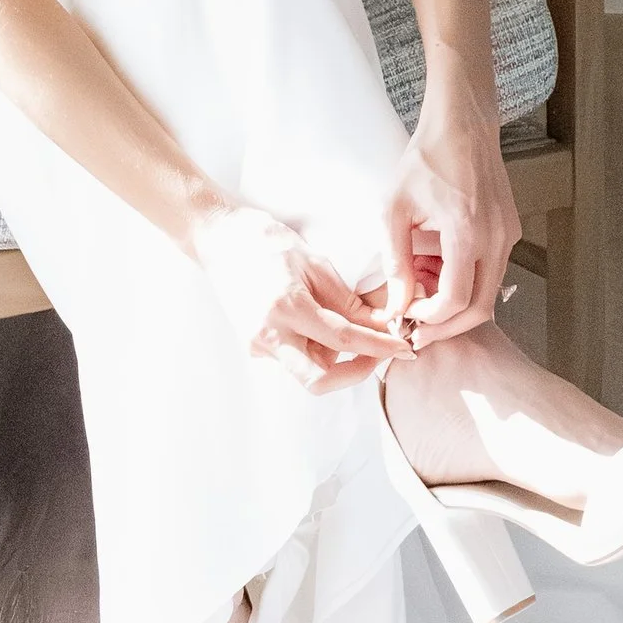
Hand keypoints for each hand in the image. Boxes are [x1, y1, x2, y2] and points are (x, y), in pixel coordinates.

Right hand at [193, 204, 401, 392]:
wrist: (219, 240)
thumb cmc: (267, 242)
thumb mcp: (315, 264)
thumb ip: (347, 301)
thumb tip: (380, 325)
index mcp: (287, 307)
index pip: (343, 339)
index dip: (378, 347)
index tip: (403, 347)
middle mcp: (269, 334)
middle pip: (319, 381)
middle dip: (354, 374)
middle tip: (377, 355)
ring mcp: (257, 344)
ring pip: (306, 373)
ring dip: (334, 360)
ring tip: (347, 329)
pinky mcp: (253, 346)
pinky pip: (292, 359)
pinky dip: (314, 350)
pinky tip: (319, 325)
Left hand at [381, 93, 521, 344]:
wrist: (462, 125)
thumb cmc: (425, 160)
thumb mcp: (394, 208)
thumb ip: (394, 260)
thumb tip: (395, 306)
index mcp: (466, 230)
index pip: (456, 299)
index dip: (429, 318)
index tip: (405, 315)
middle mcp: (496, 237)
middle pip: (480, 307)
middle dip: (447, 326)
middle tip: (416, 332)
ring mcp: (509, 234)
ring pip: (490, 292)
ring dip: (457, 306)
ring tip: (422, 299)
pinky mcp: (511, 230)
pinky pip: (492, 271)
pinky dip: (468, 283)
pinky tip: (438, 272)